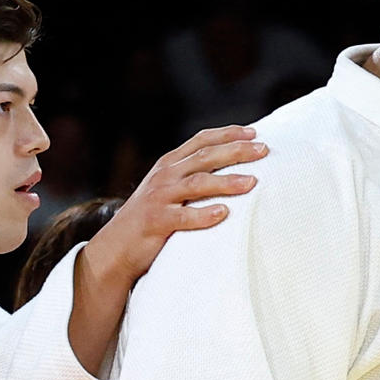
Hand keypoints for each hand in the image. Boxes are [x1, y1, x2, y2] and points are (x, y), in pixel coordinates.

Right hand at [65, 124, 264, 369]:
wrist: (116, 247)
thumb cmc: (151, 220)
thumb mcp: (168, 190)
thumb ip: (191, 176)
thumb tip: (230, 169)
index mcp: (169, 164)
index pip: (202, 140)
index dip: (228, 133)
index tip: (254, 132)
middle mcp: (165, 175)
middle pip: (205, 157)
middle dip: (236, 151)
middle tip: (263, 150)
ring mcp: (159, 198)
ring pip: (197, 183)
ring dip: (226, 182)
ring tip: (252, 183)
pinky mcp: (156, 222)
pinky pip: (183, 217)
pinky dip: (203, 215)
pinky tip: (224, 214)